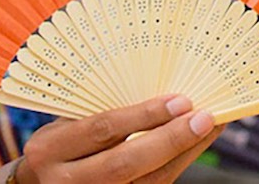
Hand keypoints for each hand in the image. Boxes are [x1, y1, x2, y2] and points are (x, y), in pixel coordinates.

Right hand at [16, 95, 224, 183]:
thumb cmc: (60, 145)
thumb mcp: (64, 124)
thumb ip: (100, 110)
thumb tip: (161, 83)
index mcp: (49, 150)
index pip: (102, 130)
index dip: (143, 116)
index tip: (179, 100)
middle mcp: (65, 182)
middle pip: (126, 163)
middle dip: (170, 139)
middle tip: (203, 117)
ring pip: (146, 181)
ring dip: (183, 153)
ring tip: (208, 128)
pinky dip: (177, 165)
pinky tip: (194, 145)